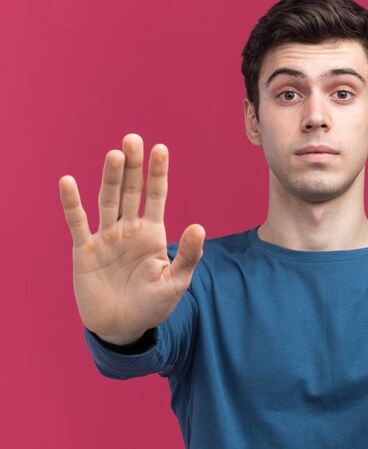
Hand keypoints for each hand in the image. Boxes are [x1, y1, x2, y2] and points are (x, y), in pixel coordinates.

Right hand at [59, 134, 204, 344]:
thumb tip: (200, 226)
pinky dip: (72, 204)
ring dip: (110, 178)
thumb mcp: (176, 282)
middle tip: (133, 139)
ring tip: (115, 154)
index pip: (157, 196)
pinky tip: (68, 182)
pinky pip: (77, 223)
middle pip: (130, 191)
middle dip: (132, 166)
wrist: (122, 328)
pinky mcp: (85, 251)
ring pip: (107, 201)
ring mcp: (106, 238)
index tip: (160, 148)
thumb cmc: (152, 305)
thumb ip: (189, 256)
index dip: (158, 173)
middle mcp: (129, 229)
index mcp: (153, 233)